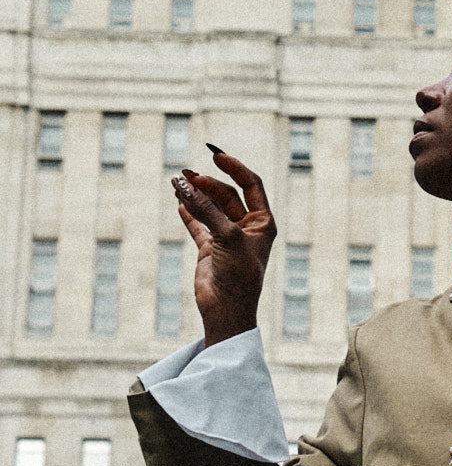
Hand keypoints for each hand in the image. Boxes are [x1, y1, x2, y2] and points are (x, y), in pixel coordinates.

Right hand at [171, 152, 276, 346]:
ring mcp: (227, 238)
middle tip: (185, 175)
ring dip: (194, 195)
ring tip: (175, 182)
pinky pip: (198, 226)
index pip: (251, 184)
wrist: (227, 310)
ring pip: (210, 208)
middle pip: (226, 195)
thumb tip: (183, 184)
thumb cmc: (238, 274)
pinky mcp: (209, 250)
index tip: (215, 155)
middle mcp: (247, 227)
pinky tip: (178, 202)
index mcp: (263, 222)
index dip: (234, 167)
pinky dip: (188, 214)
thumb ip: (206, 209)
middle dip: (206, 183)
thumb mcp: (226, 236)